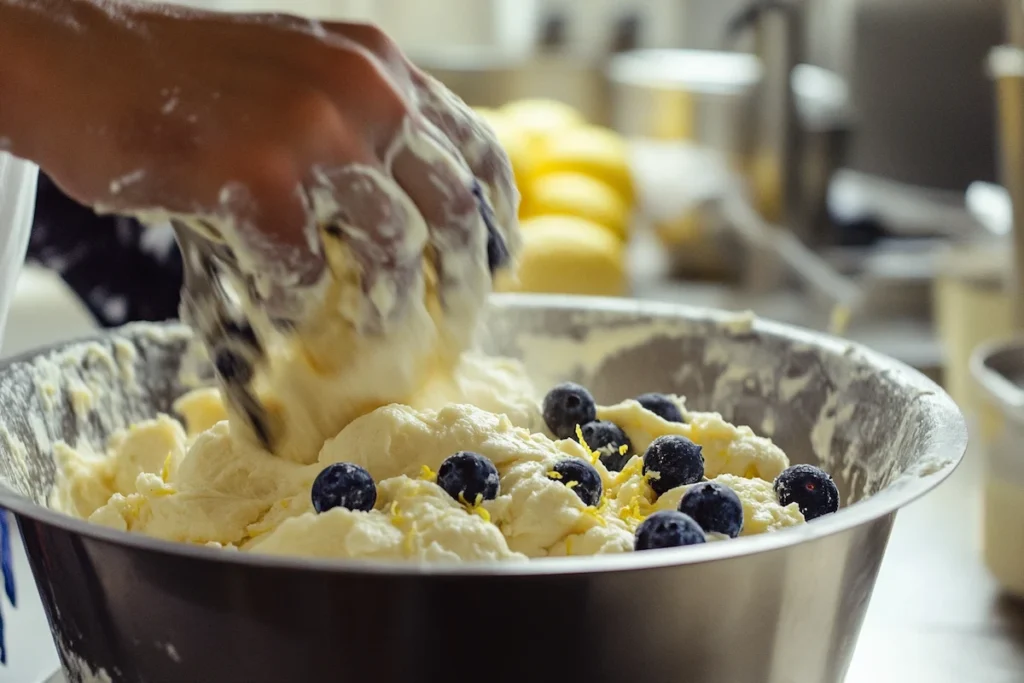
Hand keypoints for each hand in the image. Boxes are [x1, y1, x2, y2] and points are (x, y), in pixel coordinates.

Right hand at [3, 1, 518, 330]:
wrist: (80, 63)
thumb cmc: (186, 79)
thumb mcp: (300, 73)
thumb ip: (361, 126)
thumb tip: (411, 216)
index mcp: (379, 65)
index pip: (475, 145)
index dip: (498, 212)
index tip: (500, 258)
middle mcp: (363, 89)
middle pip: (453, 205)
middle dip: (467, 277)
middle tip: (461, 320)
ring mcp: (314, 131)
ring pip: (394, 246)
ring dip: (389, 305)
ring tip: (376, 334)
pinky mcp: (260, 179)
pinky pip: (306, 272)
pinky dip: (299, 304)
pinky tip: (285, 309)